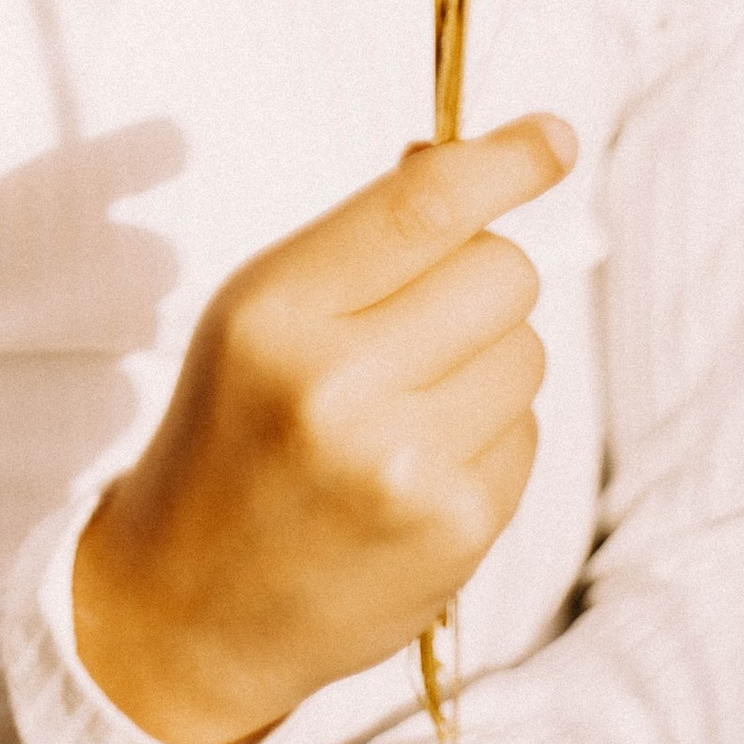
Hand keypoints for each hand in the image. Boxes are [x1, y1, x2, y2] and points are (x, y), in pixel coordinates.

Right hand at [72, 111, 575, 743]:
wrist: (188, 604)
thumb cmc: (230, 435)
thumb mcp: (256, 314)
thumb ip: (359, 240)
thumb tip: (467, 166)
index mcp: (276, 310)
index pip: (423, 208)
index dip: (504, 162)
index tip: (555, 139)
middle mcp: (339, 386)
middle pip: (501, 272)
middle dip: (484, 276)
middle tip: (428, 316)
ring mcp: (404, 466)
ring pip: (527, 350)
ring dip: (489, 360)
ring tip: (411, 404)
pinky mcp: (455, 530)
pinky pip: (528, 432)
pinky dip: (492, 434)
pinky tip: (424, 465)